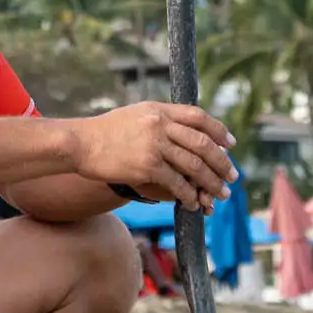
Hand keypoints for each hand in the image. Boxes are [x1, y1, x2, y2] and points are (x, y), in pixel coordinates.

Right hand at [73, 101, 235, 210]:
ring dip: (211, 182)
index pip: (198, 116)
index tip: (230, 144)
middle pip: (202, 143)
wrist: (80, 143)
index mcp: (158, 109)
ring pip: (194, 165)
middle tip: (232, 177)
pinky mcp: (147, 166)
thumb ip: (159, 120)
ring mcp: (154, 145)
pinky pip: (177, 183)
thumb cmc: (105, 132)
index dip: (218, 130)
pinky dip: (189, 195)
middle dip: (221, 162)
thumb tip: (184, 132)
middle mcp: (159, 124)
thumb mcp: (134, 115)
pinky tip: (194, 203)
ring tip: (220, 195)